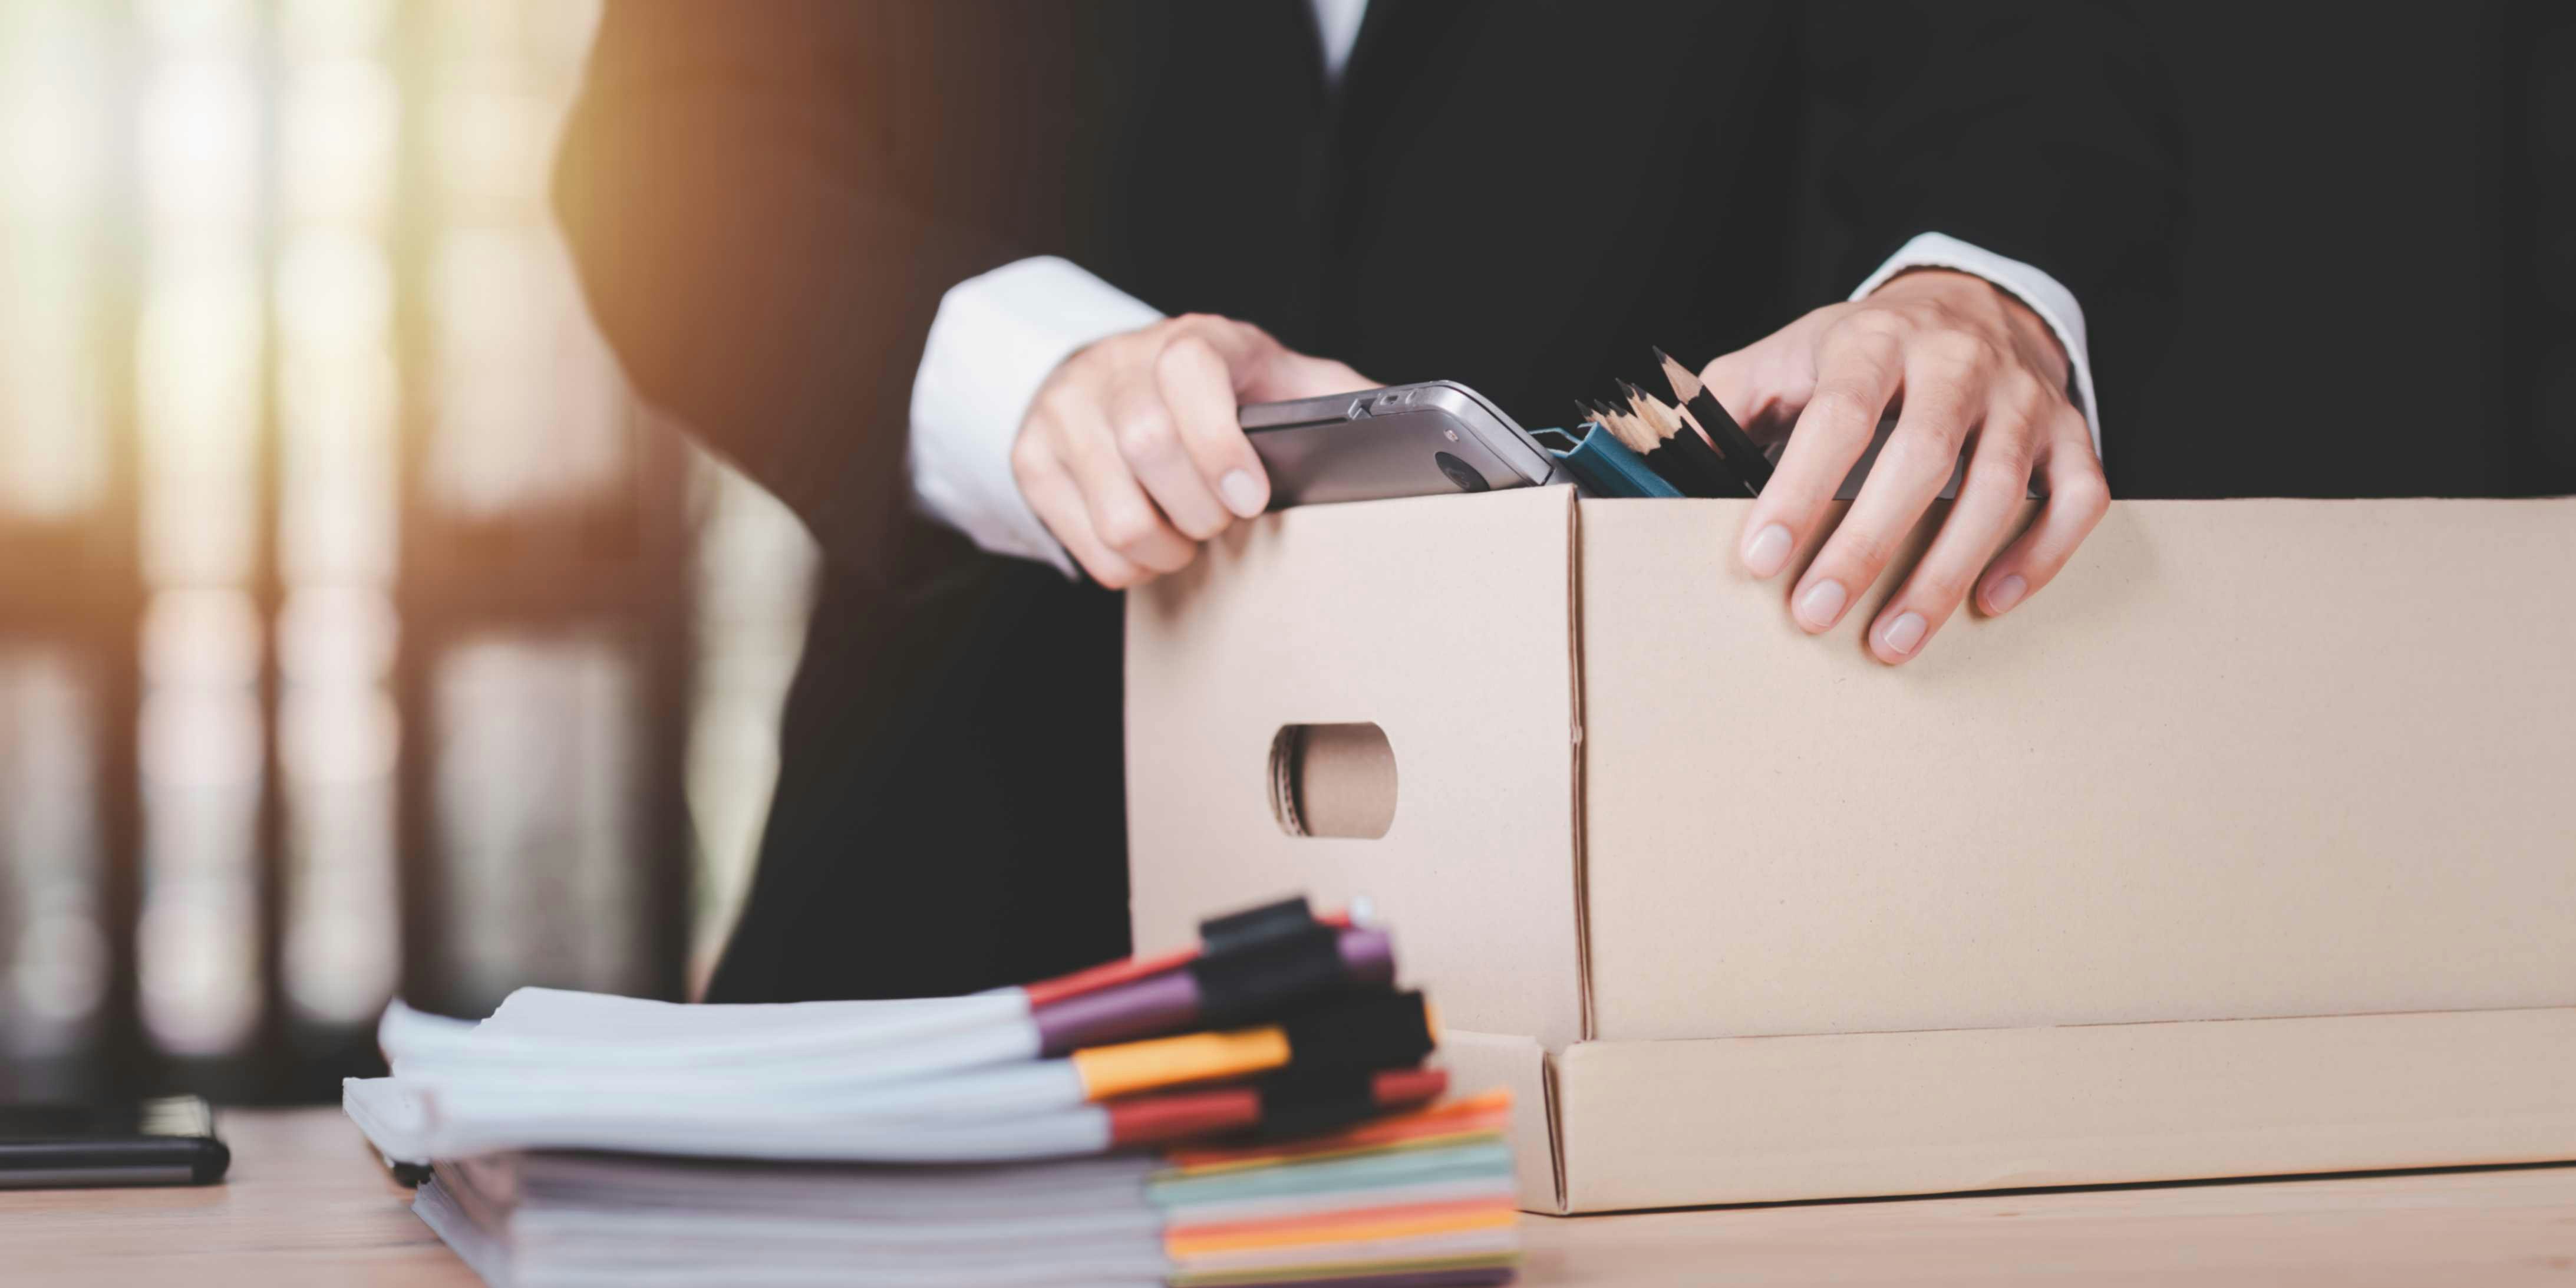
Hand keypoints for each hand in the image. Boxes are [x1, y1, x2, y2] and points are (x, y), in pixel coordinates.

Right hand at [1011, 314, 1372, 587]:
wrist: (1120, 376)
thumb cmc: (1218, 390)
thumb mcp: (1281, 379)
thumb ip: (1341, 395)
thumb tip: (1418, 426)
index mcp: (1188, 339)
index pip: (1186, 371)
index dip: (1219, 443)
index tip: (1250, 498)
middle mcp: (1114, 366)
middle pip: (1146, 446)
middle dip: (1198, 509)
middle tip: (1222, 523)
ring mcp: (1063, 411)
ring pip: (1112, 510)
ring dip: (1164, 546)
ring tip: (1188, 537)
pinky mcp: (1032, 459)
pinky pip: (1080, 541)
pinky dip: (1125, 564)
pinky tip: (1151, 544)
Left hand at [1701, 269, 2105, 663]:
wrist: (1970, 300)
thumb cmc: (1860, 351)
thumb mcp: (1782, 357)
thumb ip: (1723, 409)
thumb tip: (1666, 471)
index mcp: (1875, 338)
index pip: (1839, 414)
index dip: (1799, 489)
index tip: (1761, 559)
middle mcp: (1958, 362)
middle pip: (1922, 458)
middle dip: (1865, 545)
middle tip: (1816, 615)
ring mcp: (2024, 398)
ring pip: (2001, 489)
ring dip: (1943, 574)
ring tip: (1892, 640)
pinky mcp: (2070, 432)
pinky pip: (2077, 499)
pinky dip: (2040, 556)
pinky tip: (1988, 602)